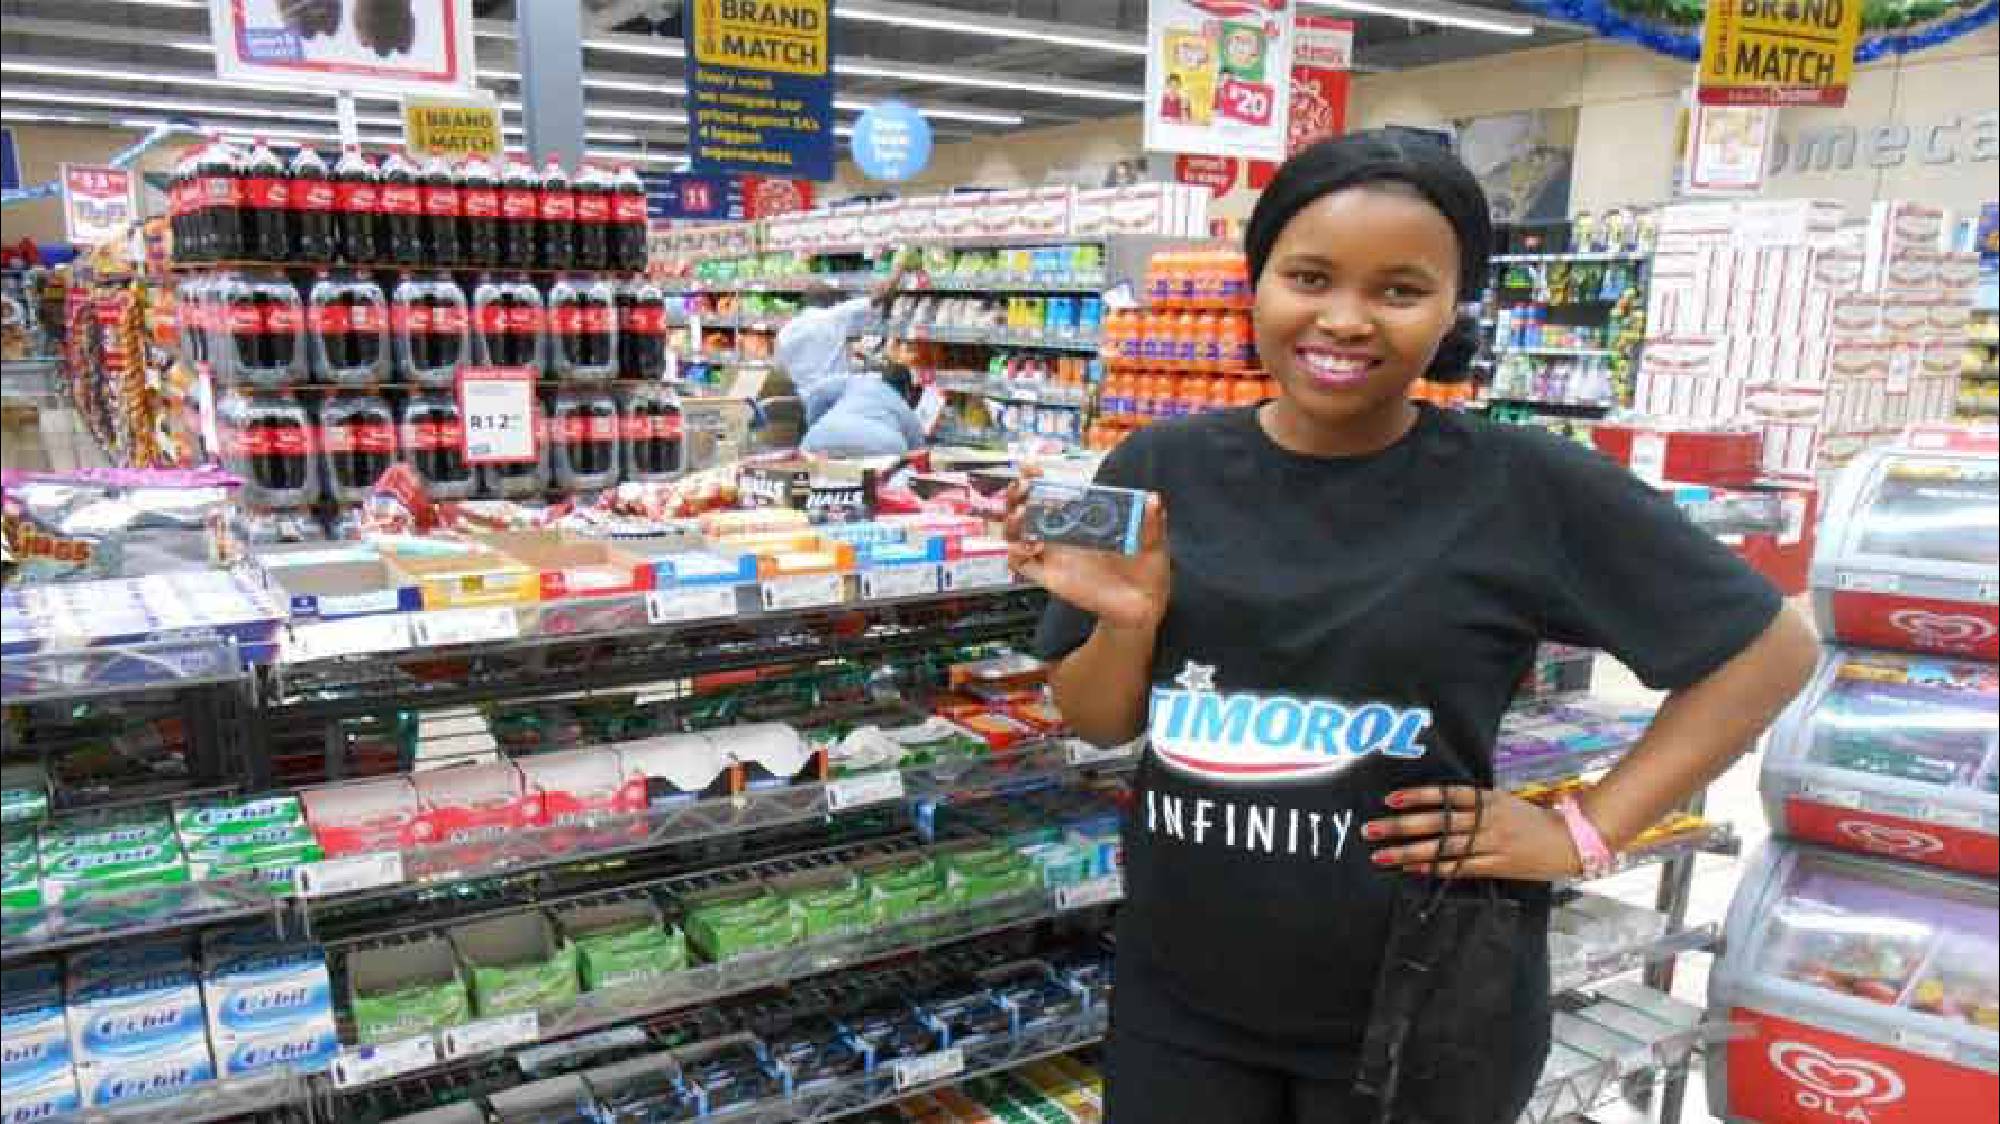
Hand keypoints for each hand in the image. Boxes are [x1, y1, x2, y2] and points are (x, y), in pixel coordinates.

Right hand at [1003, 468, 1170, 632]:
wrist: (1142, 607)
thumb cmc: (1147, 571)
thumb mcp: (1153, 543)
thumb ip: (1152, 522)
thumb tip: (1153, 499)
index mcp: (1085, 517)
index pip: (1055, 491)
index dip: (1038, 478)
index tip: (1031, 468)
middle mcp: (1065, 533)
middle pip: (1028, 508)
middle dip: (1017, 495)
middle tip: (1021, 488)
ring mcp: (1055, 554)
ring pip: (1018, 533)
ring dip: (1013, 522)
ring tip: (1022, 517)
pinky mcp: (1051, 577)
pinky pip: (1022, 564)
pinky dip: (1016, 553)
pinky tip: (1028, 547)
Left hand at [1364, 786, 1585, 881]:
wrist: (1571, 841)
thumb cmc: (1533, 820)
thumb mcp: (1504, 802)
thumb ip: (1475, 805)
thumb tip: (1439, 807)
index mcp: (1489, 798)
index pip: (1446, 794)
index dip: (1418, 796)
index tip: (1391, 799)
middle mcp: (1487, 819)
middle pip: (1437, 822)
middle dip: (1401, 826)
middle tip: (1372, 829)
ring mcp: (1492, 843)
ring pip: (1443, 847)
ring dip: (1409, 851)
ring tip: (1382, 854)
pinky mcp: (1497, 864)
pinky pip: (1460, 867)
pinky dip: (1435, 867)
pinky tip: (1413, 868)